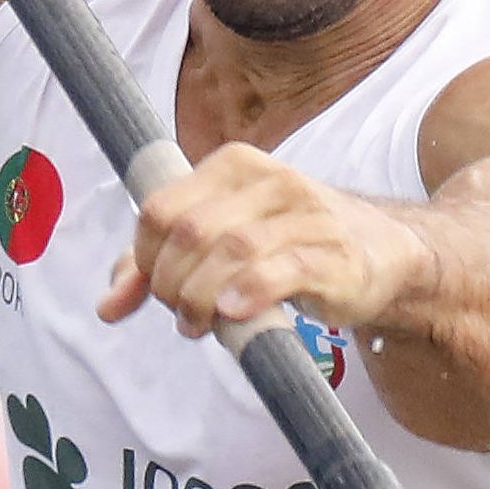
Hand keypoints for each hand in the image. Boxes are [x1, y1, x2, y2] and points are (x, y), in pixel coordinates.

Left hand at [100, 142, 433, 338]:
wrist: (383, 252)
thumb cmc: (289, 246)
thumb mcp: (222, 242)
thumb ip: (160, 266)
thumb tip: (106, 305)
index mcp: (234, 164)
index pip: (161, 210)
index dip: (146, 259)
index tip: (157, 290)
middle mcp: (270, 178)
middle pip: (191, 233)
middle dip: (172, 284)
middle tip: (182, 315)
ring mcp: (306, 214)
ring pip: (231, 252)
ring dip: (202, 298)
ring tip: (202, 324)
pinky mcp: (335, 254)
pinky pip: (283, 270)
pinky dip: (249, 293)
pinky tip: (233, 314)